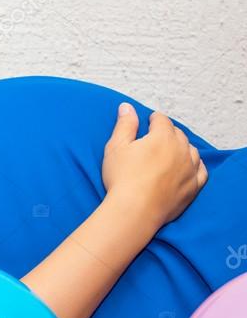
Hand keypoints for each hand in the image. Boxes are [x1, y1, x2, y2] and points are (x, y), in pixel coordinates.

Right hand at [102, 102, 207, 226]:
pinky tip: (187, 168)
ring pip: (191, 151)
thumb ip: (124, 125)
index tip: (149, 122)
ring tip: (171, 153)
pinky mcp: (193, 186)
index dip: (153, 120)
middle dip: (167, 133)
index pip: (161, 120)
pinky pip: (201, 171)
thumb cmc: (122, 179)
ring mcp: (190, 168)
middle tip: (155, 139)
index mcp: (162, 136)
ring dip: (182, 149)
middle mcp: (181, 149)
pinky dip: (195, 167)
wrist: (134, 210)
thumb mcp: (116, 147)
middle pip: (178, 134)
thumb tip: (127, 107)